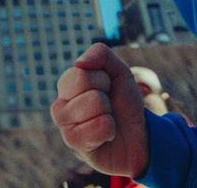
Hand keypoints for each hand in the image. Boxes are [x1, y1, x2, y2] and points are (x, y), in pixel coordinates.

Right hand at [50, 43, 149, 176]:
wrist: (136, 138)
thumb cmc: (124, 104)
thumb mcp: (120, 72)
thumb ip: (101, 55)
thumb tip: (78, 63)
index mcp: (68, 83)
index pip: (82, 70)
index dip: (104, 79)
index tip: (107, 90)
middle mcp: (60, 102)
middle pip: (83, 82)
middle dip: (106, 93)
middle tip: (108, 106)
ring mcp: (63, 123)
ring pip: (94, 103)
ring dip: (109, 112)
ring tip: (106, 121)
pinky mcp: (72, 142)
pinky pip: (100, 127)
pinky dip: (110, 130)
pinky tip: (105, 136)